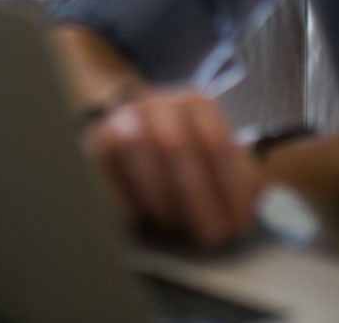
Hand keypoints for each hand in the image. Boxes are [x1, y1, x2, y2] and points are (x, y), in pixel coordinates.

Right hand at [86, 88, 263, 246]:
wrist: (132, 122)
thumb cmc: (185, 152)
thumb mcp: (215, 153)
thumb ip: (236, 176)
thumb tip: (241, 213)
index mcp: (197, 103)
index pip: (216, 143)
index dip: (229, 187)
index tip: (238, 225)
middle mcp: (159, 103)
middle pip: (177, 147)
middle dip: (197, 199)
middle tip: (211, 236)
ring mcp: (124, 117)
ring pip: (139, 149)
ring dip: (160, 196)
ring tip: (176, 223)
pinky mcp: (98, 138)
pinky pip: (109, 167)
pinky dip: (125, 196)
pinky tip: (142, 216)